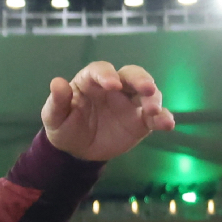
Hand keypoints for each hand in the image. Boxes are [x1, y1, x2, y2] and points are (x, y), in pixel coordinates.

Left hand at [40, 62, 175, 161]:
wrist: (77, 151)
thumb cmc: (64, 127)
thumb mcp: (54, 118)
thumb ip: (57, 102)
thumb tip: (56, 83)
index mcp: (91, 81)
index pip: (101, 71)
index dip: (107, 75)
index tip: (112, 84)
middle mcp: (115, 87)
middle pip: (132, 75)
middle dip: (141, 79)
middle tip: (147, 88)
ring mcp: (130, 103)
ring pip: (148, 93)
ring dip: (154, 99)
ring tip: (153, 111)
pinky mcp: (141, 121)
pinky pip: (155, 117)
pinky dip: (163, 118)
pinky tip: (167, 124)